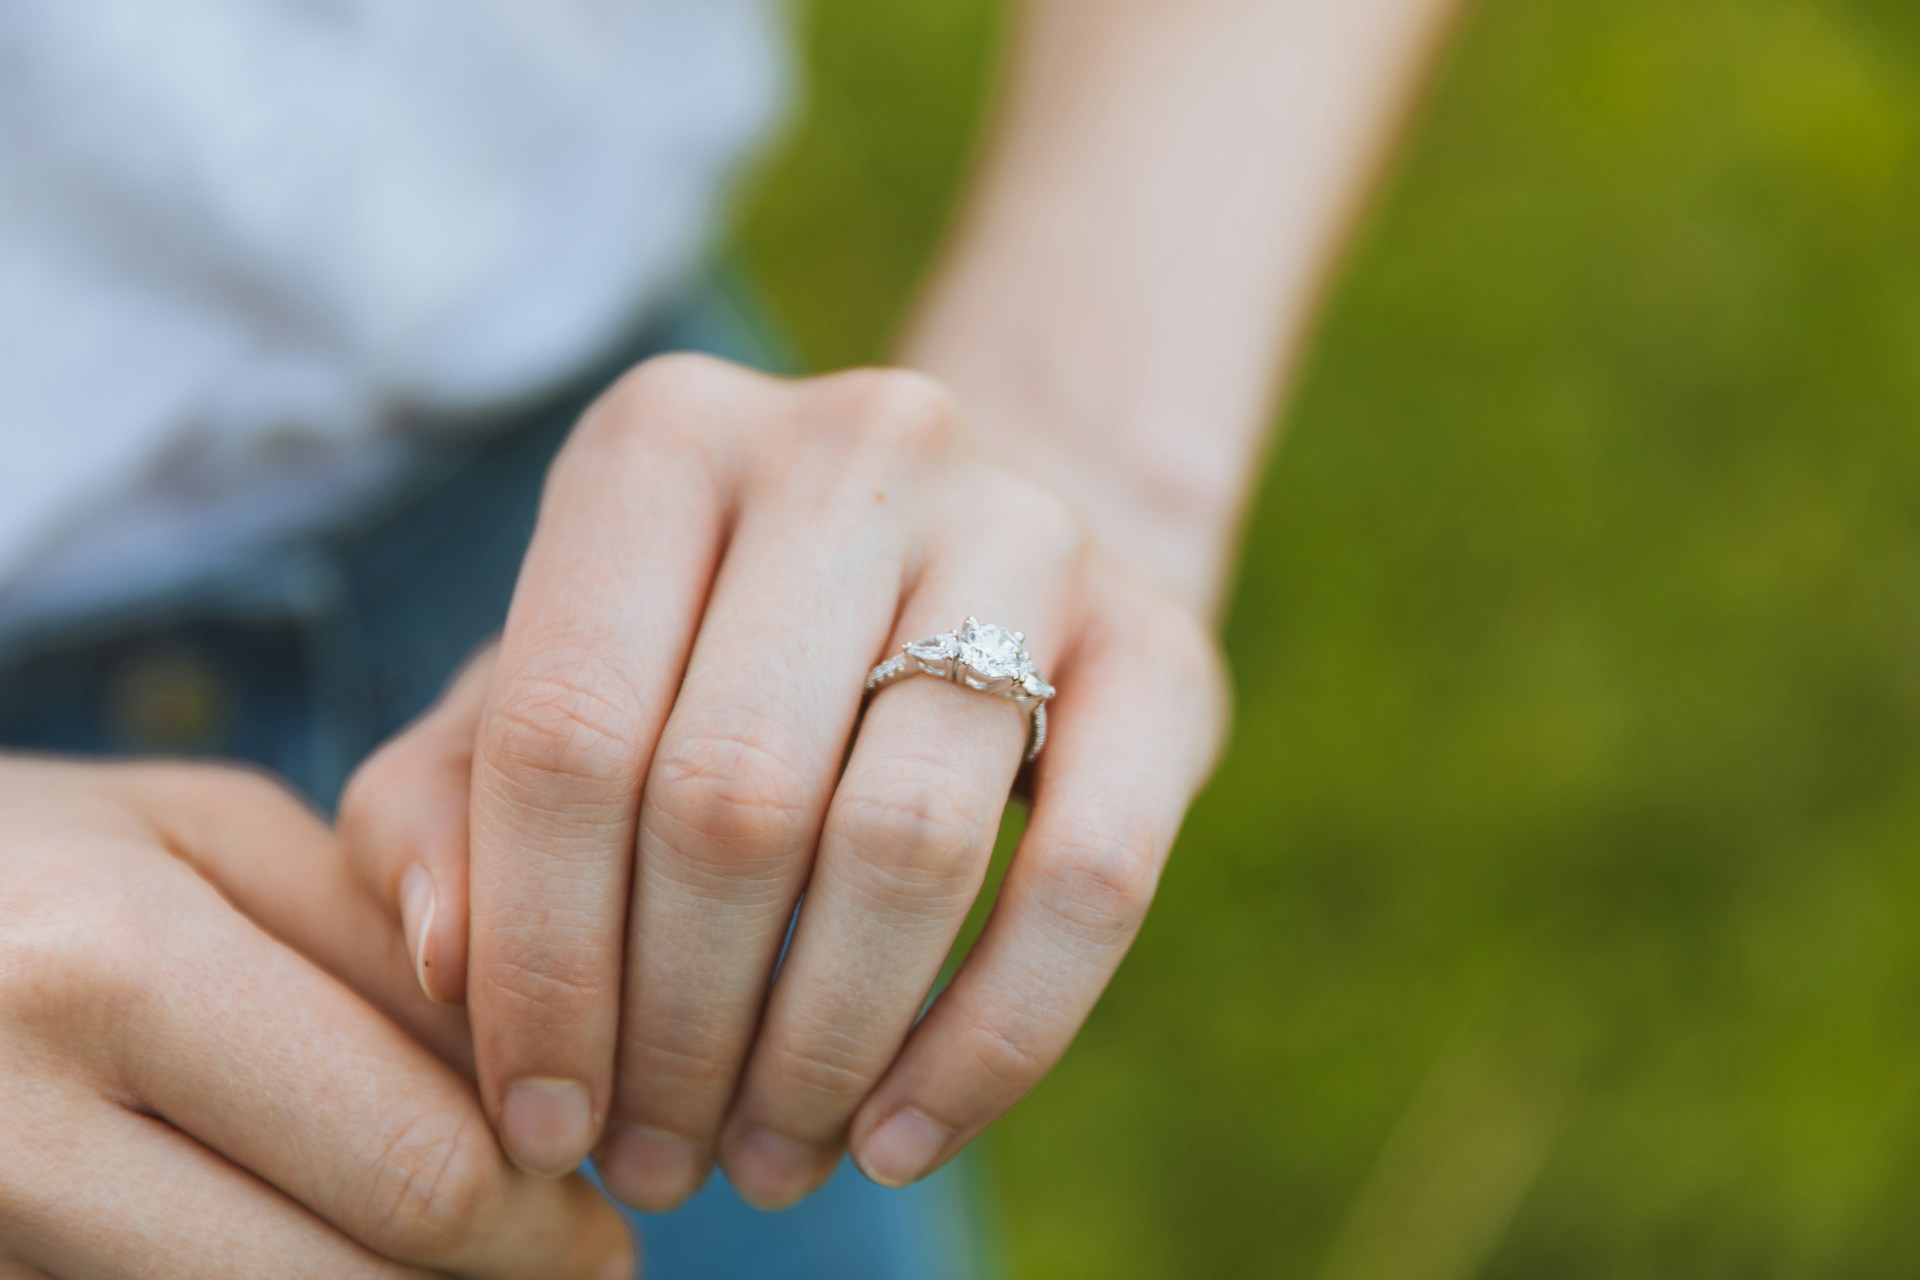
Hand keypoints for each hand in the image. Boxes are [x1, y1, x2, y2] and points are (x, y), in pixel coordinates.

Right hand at [0, 758, 631, 1278]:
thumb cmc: (31, 863)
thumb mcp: (203, 841)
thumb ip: (380, 943)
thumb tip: (554, 1079)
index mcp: (109, 970)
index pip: (418, 1158)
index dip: (550, 1216)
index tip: (606, 1217)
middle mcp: (15, 1130)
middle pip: (356, 1278)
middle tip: (578, 1267)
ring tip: (463, 1259)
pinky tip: (330, 1254)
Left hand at [340, 356, 1227, 1209]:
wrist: (969, 577)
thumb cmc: (711, 652)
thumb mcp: (550, 686)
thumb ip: (440, 803)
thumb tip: (444, 963)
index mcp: (666, 439)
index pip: (567, 731)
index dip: (538, 962)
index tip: (538, 1118)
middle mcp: (854, 451)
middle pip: (731, 799)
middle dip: (674, 1030)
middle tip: (653, 1157)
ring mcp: (1029, 535)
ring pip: (906, 847)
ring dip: (816, 1054)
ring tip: (762, 1159)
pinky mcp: (1163, 647)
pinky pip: (1090, 886)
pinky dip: (989, 1047)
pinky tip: (898, 1136)